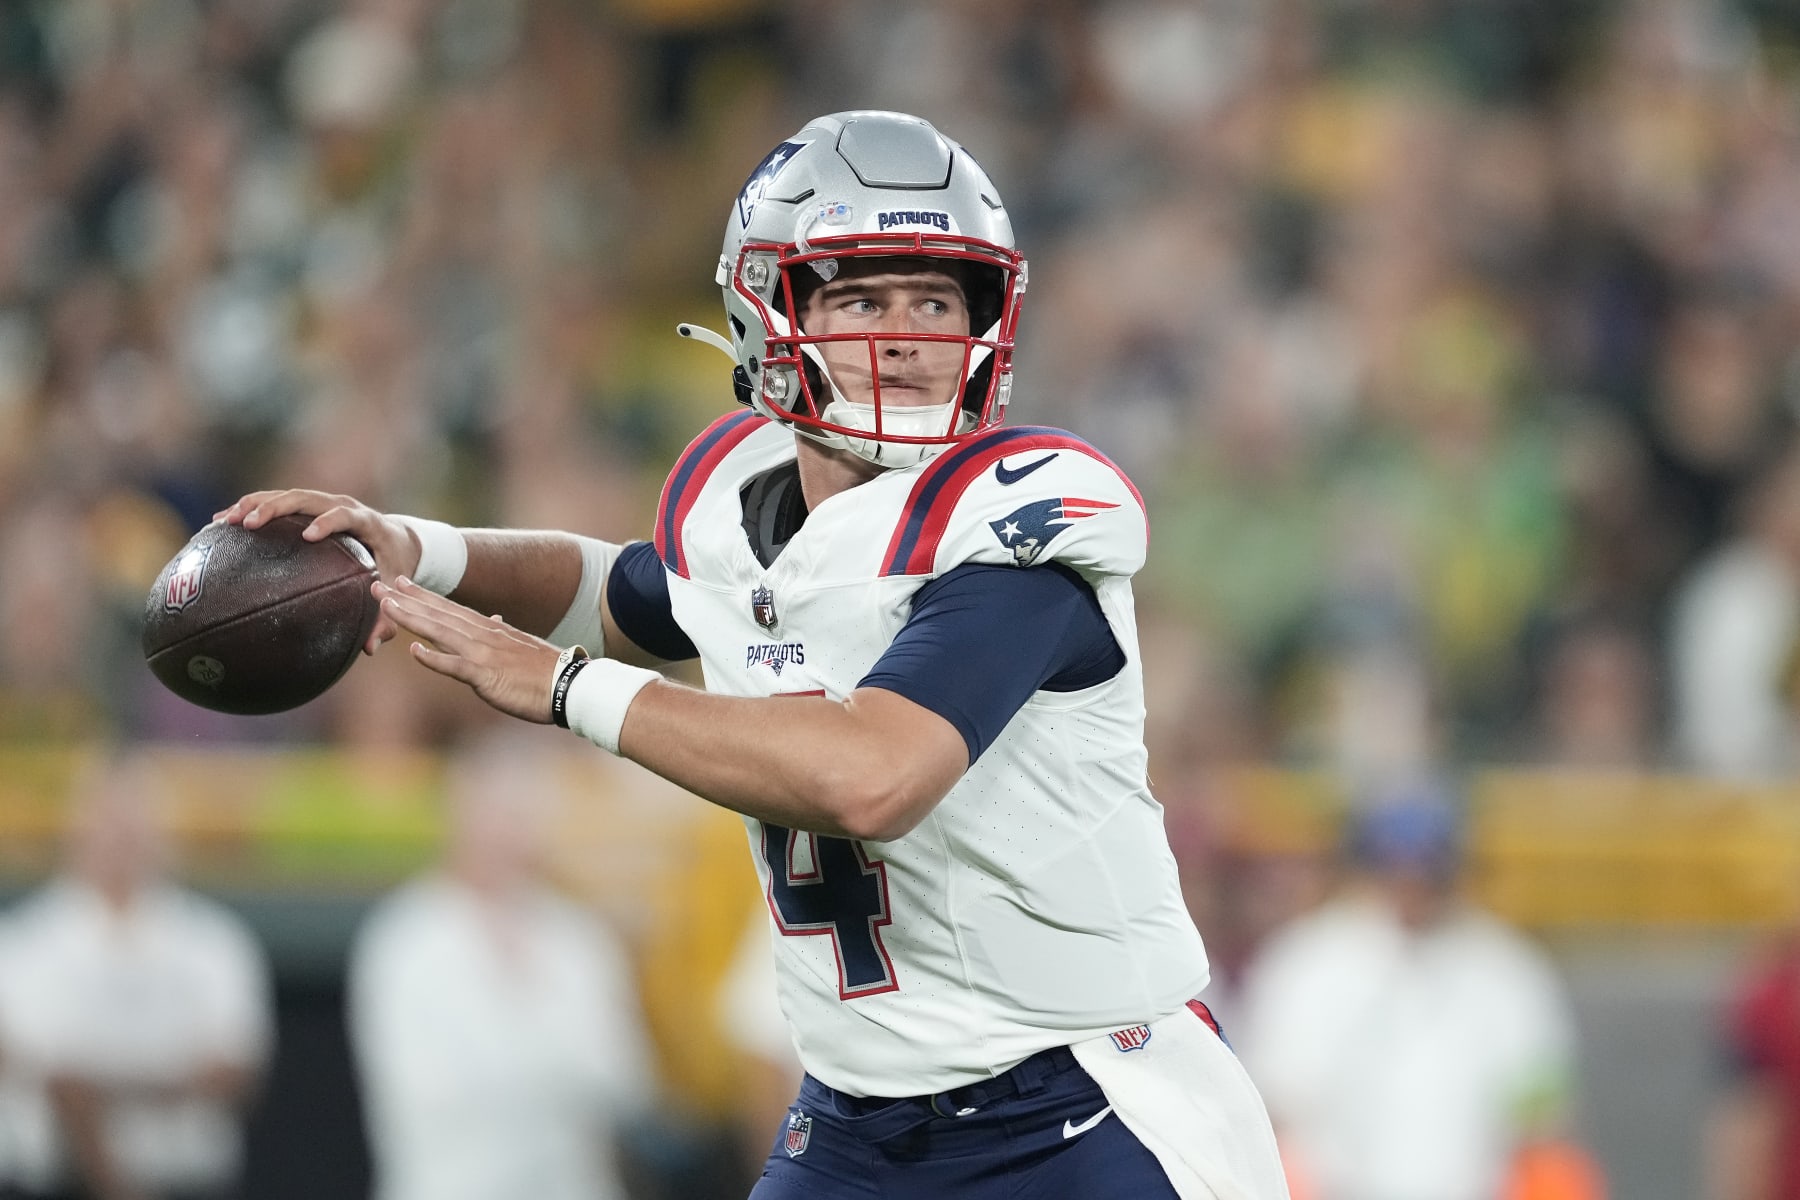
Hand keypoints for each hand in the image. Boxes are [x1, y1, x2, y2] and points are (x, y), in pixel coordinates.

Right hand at [215, 489, 420, 653]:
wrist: (397, 538)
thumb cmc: (394, 565)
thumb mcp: (394, 588)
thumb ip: (385, 617)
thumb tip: (369, 648)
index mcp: (365, 521)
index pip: (343, 515)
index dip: (327, 522)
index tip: (309, 535)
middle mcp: (341, 505)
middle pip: (304, 498)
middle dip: (273, 507)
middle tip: (245, 524)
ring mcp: (322, 502)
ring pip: (284, 496)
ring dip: (253, 505)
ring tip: (223, 521)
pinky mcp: (307, 505)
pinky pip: (275, 502)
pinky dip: (249, 509)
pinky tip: (219, 524)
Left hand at [374, 576, 561, 722]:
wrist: (569, 686)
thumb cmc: (547, 672)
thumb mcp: (521, 646)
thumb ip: (502, 634)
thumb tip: (496, 621)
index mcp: (490, 630)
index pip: (450, 608)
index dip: (422, 595)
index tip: (400, 582)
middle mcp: (483, 636)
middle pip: (438, 614)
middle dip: (405, 599)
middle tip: (376, 584)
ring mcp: (484, 654)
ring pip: (441, 632)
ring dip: (412, 618)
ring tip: (386, 606)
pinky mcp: (486, 676)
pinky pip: (455, 665)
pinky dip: (434, 658)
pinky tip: (414, 651)